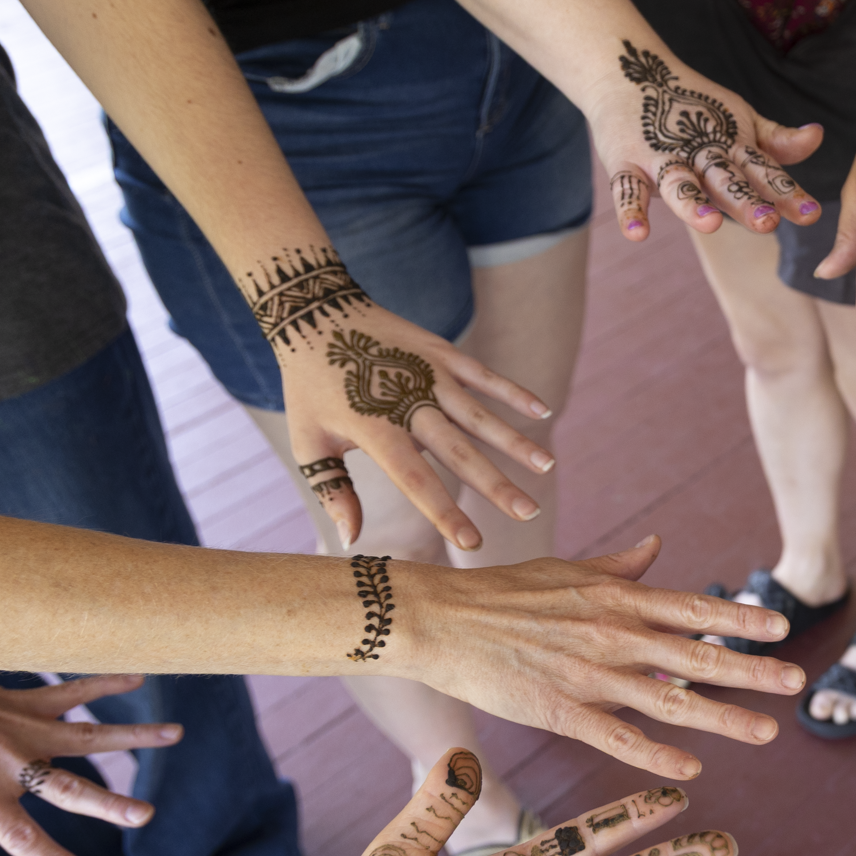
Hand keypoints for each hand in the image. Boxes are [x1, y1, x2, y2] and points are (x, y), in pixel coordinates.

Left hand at [0, 671, 172, 855]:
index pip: (20, 835)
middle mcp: (3, 759)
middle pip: (68, 787)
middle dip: (109, 804)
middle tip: (145, 814)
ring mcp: (15, 724)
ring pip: (86, 734)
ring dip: (132, 736)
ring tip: (175, 734)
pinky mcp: (15, 696)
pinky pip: (68, 690)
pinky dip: (103, 682)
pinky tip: (137, 675)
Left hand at [257, 269, 559, 550]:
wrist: (315, 314)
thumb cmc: (310, 386)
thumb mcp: (308, 441)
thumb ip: (333, 491)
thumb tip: (352, 540)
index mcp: (376, 432)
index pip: (417, 481)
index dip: (446, 513)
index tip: (472, 541)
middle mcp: (409, 405)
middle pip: (460, 452)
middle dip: (496, 485)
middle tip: (528, 512)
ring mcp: (429, 376)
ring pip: (480, 415)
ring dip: (515, 442)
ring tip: (546, 466)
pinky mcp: (441, 353)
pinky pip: (484, 375)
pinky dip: (513, 392)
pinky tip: (543, 410)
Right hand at [397, 535, 808, 779]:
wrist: (441, 619)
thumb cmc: (505, 593)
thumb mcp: (569, 570)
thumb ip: (621, 566)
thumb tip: (658, 546)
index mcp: (618, 599)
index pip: (693, 608)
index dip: (740, 617)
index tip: (783, 626)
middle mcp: (613, 634)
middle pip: (696, 656)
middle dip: (751, 670)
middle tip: (798, 682)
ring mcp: (589, 674)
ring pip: (669, 700)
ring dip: (723, 718)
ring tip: (768, 731)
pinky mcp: (559, 710)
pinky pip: (617, 736)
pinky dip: (655, 753)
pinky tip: (692, 767)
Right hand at [593, 41, 821, 241]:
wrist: (629, 74)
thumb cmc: (693, 108)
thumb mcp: (739, 123)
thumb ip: (777, 141)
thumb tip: (818, 136)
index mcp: (731, 148)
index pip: (764, 173)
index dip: (786, 193)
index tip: (811, 215)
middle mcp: (700, 154)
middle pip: (725, 181)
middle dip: (746, 201)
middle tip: (766, 221)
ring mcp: (662, 158)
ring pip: (680, 184)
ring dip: (693, 204)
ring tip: (709, 224)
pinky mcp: (627, 162)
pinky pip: (626, 189)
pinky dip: (629, 210)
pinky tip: (637, 234)